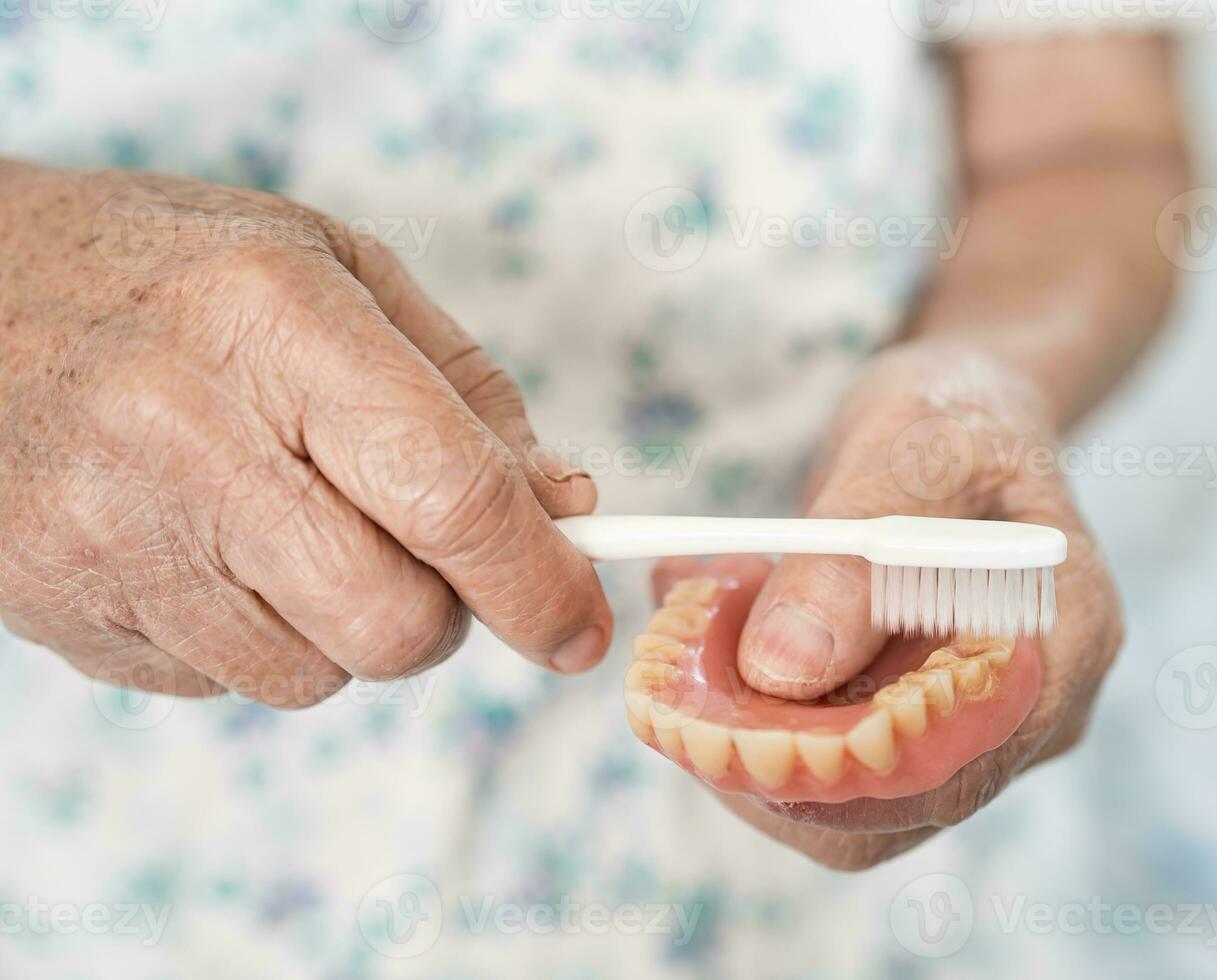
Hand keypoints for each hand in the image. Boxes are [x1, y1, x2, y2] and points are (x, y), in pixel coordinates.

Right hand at [0, 162, 611, 705]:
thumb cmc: (173, 273)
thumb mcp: (335, 271)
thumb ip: (465, 391)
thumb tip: (564, 507)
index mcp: (278, 322)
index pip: (453, 496)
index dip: (541, 582)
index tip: (578, 625)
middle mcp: (190, 435)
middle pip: (395, 623)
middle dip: (445, 614)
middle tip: (423, 555)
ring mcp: (113, 534)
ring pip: (317, 676)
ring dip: (346, 627)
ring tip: (290, 526)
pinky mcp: (60, 608)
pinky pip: (224, 686)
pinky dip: (258, 638)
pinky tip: (212, 548)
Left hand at [722, 338, 1122, 868]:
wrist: (954, 418)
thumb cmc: (957, 415)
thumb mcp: (912, 452)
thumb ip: (854, 557)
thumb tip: (781, 672)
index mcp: (1060, 646)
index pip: (955, 769)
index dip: (835, 772)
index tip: (721, 718)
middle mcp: (1022, 713)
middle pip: (887, 808)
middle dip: (763, 758)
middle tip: (677, 672)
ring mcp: (960, 728)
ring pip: (834, 797)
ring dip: (738, 731)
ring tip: (689, 625)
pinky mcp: (898, 721)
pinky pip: (812, 751)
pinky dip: (739, 704)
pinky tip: (704, 622)